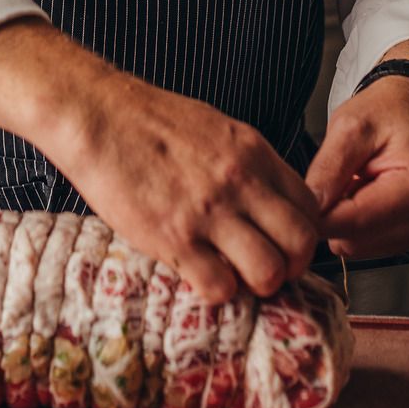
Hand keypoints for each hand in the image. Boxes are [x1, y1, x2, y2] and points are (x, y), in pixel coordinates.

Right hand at [49, 66, 320, 303]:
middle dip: (291, 266)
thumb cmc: (148, 122)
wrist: (98, 117)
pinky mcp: (174, 239)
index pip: (310, 206)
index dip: (301, 234)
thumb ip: (247, 166)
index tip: (284, 243)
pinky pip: (219, 286)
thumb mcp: (215, 129)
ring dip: (256, 284)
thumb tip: (266, 202)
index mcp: (253, 152)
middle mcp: (240, 182)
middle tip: (268, 269)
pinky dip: (216, 290)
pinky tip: (199, 274)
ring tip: (234, 275)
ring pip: (268, 272)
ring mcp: (209, 212)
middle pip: (301, 243)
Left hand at [306, 77, 408, 259]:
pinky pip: (364, 243)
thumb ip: (329, 167)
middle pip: (355, 239)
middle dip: (333, 212)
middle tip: (335, 177)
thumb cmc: (387, 113)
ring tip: (353, 181)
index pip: (356, 221)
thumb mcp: (350, 126)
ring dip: (343, 217)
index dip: (319, 215)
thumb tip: (311, 207)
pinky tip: (361, 193)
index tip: (298, 201)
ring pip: (357, 246)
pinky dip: (354, 221)